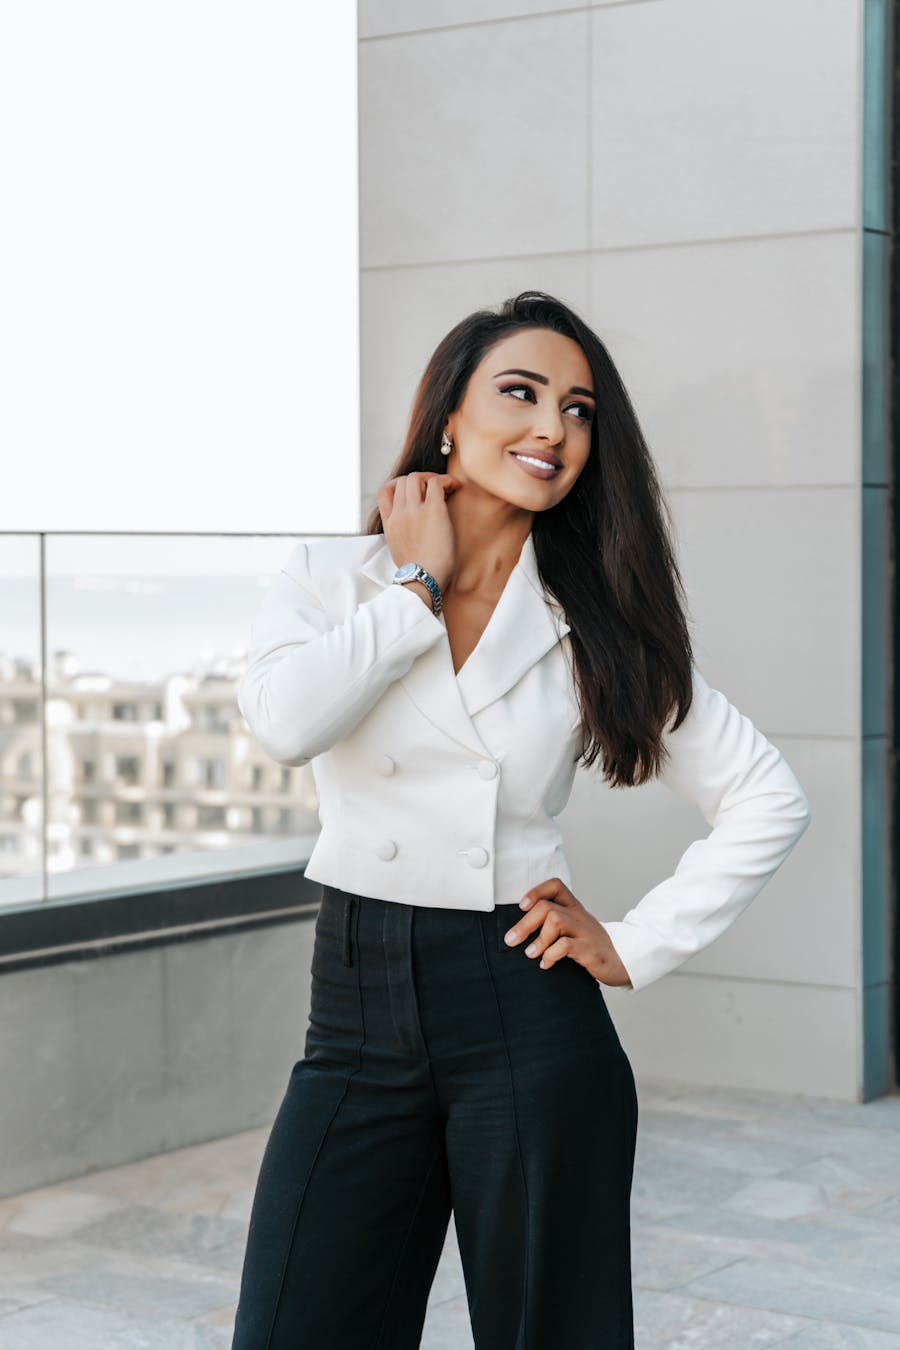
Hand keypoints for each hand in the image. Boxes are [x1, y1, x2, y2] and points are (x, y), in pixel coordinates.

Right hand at [376, 471, 460, 591]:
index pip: (384, 491)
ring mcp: (414, 510)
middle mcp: (399, 513)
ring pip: (417, 477)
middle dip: (420, 480)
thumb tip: (413, 530)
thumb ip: (402, 534)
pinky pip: (437, 483)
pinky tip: (455, 487)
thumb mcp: (400, 551)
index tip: (414, 492)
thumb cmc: (418, 572)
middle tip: (434, 489)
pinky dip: (447, 480)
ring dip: (432, 478)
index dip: (399, 485)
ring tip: (446, 488)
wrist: (422, 580)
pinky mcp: (433, 511)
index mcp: (390, 523)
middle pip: (403, 480)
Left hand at [502, 877, 632, 987]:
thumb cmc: (592, 945)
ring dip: (538, 939)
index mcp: (574, 908)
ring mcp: (585, 932)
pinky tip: (546, 964)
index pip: (555, 886)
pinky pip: (565, 946)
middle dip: (525, 924)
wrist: (624, 961)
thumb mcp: (575, 928)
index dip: (536, 891)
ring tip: (530, 954)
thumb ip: (553, 923)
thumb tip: (519, 930)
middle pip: (547, 907)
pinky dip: (550, 955)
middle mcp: (579, 916)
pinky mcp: (589, 950)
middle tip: (512, 940)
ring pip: (555, 921)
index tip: (522, 906)